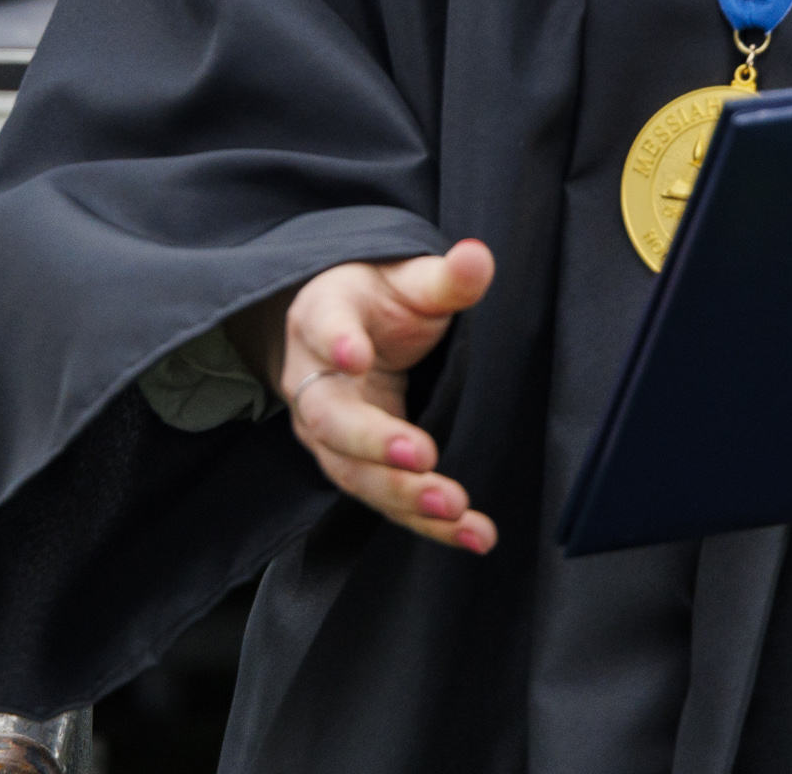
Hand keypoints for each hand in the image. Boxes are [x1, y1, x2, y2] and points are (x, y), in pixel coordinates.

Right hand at [234, 241, 498, 553]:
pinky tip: (473, 535)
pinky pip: (387, 501)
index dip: (337, 342)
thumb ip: (444, 278)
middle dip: (373, 441)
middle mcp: (314, 383)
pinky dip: (428, 524)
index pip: (325, 329)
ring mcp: (329, 434)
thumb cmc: (376, 304)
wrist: (339, 339)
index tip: (353, 353)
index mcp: (323, 319)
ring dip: (404, 496)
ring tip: (454, 507)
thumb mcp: (407, 281)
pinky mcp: (355, 470)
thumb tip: (477, 256)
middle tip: (422, 455)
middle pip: (331, 418)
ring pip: (354, 473)